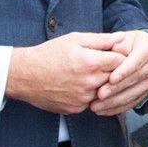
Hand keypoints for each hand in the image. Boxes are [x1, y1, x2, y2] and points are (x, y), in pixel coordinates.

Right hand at [5, 31, 123, 114]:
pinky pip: (92, 102)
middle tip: (100, 63)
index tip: (113, 53)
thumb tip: (122, 37)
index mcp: (91, 62)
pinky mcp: (76, 109)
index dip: (119, 56)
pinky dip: (89, 95)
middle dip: (112, 70)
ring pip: (105, 92)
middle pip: (116, 77)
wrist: (24, 75)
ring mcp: (83, 98)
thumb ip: (101, 40)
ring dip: (101, 84)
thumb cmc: (49, 53)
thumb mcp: (75, 39)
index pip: (121, 61)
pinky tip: (78, 86)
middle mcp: (89, 83)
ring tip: (87, 74)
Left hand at [92, 30, 147, 116]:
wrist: (144, 49)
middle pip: (133, 80)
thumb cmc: (130, 43)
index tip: (111, 79)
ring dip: (114, 102)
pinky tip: (103, 111)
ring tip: (97, 106)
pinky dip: (117, 108)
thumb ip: (117, 43)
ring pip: (132, 94)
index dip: (124, 71)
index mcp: (147, 50)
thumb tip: (114, 52)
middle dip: (116, 89)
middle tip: (99, 95)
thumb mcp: (124, 37)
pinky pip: (132, 103)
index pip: (136, 62)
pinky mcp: (145, 92)